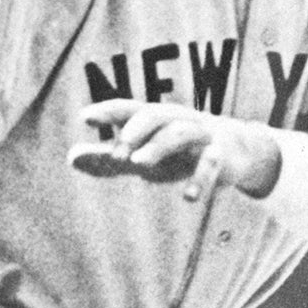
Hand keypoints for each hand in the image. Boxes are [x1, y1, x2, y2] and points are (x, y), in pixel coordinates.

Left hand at [67, 100, 280, 202]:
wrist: (236, 152)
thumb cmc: (181, 151)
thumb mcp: (144, 154)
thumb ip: (109, 158)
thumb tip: (70, 158)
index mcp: (156, 119)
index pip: (129, 109)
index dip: (108, 112)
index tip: (85, 118)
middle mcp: (176, 120)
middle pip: (154, 115)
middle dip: (134, 130)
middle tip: (116, 153)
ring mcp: (200, 135)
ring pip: (179, 133)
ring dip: (158, 146)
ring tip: (137, 164)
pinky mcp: (221, 155)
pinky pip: (211, 163)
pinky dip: (200, 179)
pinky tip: (188, 198)